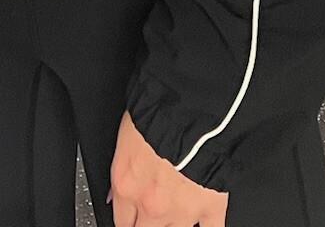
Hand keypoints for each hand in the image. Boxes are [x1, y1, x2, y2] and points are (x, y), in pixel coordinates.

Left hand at [110, 112, 227, 226]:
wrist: (191, 108)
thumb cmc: (157, 112)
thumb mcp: (125, 136)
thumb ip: (122, 171)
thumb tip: (114, 192)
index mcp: (127, 185)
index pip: (121, 222)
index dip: (127, 222)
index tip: (132, 221)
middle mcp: (152, 204)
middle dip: (147, 226)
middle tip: (151, 219)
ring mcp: (182, 210)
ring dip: (174, 225)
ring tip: (176, 214)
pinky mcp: (210, 207)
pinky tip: (203, 224)